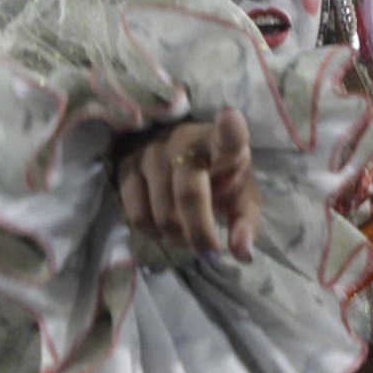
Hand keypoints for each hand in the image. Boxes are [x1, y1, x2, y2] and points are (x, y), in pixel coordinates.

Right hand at [114, 108, 260, 261]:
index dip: (229, 128)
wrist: (181, 155)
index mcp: (222, 143)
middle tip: (209, 253)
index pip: (228, 134)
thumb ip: (246, 225)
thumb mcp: (240, 199)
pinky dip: (152, 232)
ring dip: (176, 236)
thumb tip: (242, 254)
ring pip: (161, 212)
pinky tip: (162, 228)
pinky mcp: (126, 164)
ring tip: (186, 234)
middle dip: (199, 234)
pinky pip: (136, 214)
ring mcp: (151, 150)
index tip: (230, 118)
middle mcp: (185, 140)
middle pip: (189, 194)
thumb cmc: (219, 177)